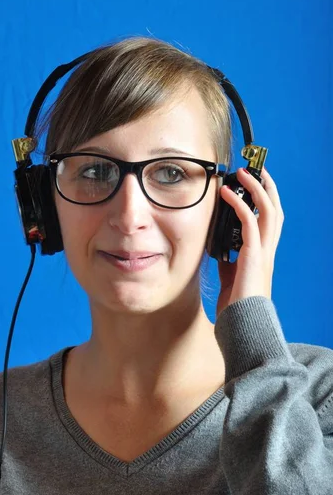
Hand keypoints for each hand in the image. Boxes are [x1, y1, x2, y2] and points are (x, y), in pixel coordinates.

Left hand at [216, 166, 284, 317]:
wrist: (240, 326)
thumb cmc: (236, 307)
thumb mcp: (231, 277)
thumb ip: (229, 261)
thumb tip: (220, 248)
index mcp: (262, 255)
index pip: (269, 221)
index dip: (264, 200)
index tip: (253, 184)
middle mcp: (267, 251)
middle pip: (275, 210)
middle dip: (267, 187)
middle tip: (256, 169)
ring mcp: (263, 252)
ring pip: (269, 211)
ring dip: (257, 188)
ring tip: (243, 172)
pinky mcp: (253, 256)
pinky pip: (250, 223)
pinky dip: (239, 204)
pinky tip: (227, 193)